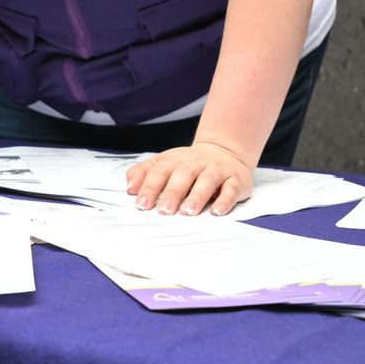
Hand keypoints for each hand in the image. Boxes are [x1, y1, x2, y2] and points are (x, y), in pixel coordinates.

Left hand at [125, 141, 252, 215]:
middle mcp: (195, 164)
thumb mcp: (165, 163)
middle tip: (164, 210)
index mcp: (175, 160)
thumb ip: (144, 173)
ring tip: (188, 211)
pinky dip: (225, 200)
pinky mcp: (235, 180)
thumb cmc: (189, 165)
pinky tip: (217, 212)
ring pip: (207, 181)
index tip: (141, 204)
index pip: (159, 171)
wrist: (225, 151)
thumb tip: (129, 188)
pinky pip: (231, 189)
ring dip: (197, 196)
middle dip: (172, 193)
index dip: (150, 187)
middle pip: (182, 175)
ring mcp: (216, 170)